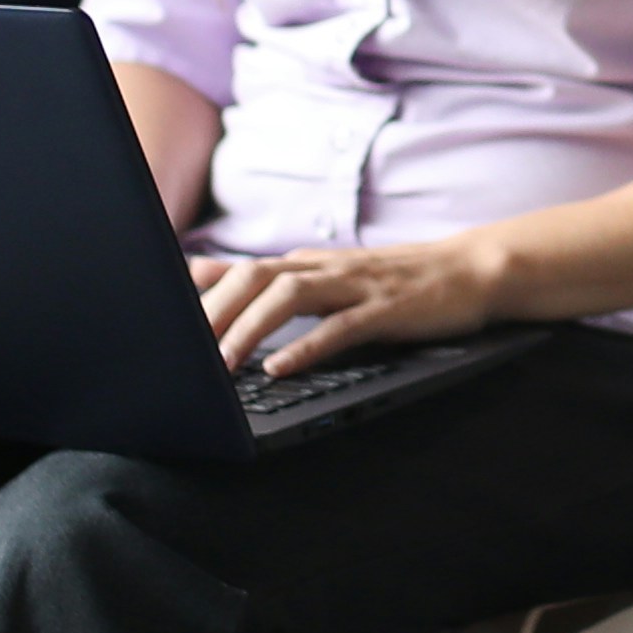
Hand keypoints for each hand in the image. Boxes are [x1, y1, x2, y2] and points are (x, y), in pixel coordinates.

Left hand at [203, 233, 513, 379]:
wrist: (471, 270)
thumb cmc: (395, 281)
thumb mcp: (326, 276)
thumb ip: (270, 280)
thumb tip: (203, 275)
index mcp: (308, 264)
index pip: (242, 269)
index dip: (199, 291)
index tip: (161, 317)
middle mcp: (324, 268)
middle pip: (255, 277)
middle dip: (214, 313)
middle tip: (181, 352)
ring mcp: (356, 286)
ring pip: (289, 297)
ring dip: (250, 329)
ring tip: (222, 363)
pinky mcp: (386, 309)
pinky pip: (340, 327)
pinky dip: (307, 348)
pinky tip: (282, 368)